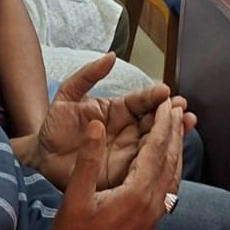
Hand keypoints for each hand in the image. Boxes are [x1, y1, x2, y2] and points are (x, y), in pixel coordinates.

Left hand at [31, 53, 193, 190]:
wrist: (42, 158)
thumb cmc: (55, 126)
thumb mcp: (67, 95)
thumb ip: (88, 75)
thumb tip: (111, 56)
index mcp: (118, 111)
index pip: (141, 101)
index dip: (154, 96)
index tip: (165, 91)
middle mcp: (128, 130)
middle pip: (155, 120)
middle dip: (171, 113)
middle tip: (183, 109)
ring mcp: (128, 151)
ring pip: (155, 142)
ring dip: (173, 134)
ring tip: (187, 125)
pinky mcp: (124, 173)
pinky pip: (145, 166)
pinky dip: (161, 159)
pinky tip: (174, 152)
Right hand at [46, 97, 185, 229]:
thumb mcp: (75, 196)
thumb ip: (88, 159)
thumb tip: (95, 125)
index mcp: (136, 194)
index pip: (156, 149)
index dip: (163, 123)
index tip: (167, 102)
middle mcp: (152, 204)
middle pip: (171, 159)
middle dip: (175, 131)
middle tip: (178, 107)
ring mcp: (154, 216)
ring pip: (174, 175)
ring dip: (177, 149)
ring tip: (178, 129)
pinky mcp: (151, 224)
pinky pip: (170, 188)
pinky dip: (172, 168)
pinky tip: (169, 163)